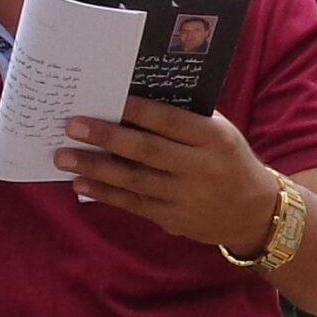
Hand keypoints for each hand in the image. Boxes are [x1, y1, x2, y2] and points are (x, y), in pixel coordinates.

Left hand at [55, 96, 279, 243]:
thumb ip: (186, 120)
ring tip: (63, 155)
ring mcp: (185, 197)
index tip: (106, 97)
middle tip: (72, 125)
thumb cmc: (229, 161)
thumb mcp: (221, 134)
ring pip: (133, 180)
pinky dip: (104, 192)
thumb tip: (132, 102)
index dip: (137, 110)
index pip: (171, 121)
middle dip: (106, 137)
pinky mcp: (172, 219)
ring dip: (95, 167)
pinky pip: (132, 204)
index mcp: (214, 140)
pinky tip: (80, 182)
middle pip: (147, 151)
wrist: (253, 212)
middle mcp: (200, 169)